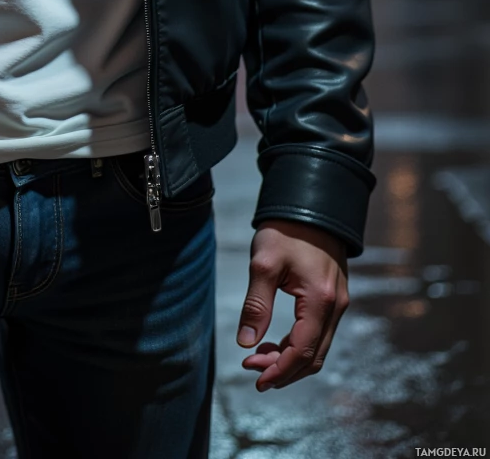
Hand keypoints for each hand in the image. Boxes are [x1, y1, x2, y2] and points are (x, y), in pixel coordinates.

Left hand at [237, 220, 348, 390]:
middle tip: (252, 369)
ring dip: (290, 359)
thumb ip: (256, 305)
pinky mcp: (334, 298)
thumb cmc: (285, 230)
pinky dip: (298, 345)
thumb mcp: (263, 264)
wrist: (310, 204)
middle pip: (313, 357)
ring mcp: (339, 303)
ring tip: (259, 357)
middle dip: (283, 369)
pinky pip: (319, 333)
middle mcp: (336, 307)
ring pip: (318, 348)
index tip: (256, 379)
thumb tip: (246, 343)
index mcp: (321, 301)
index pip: (302, 352)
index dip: (279, 370)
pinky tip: (275, 342)